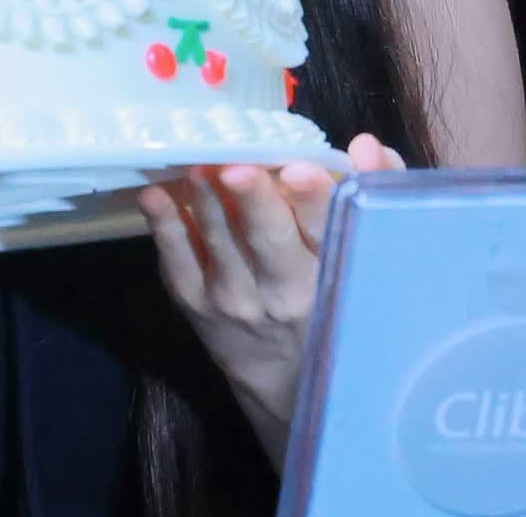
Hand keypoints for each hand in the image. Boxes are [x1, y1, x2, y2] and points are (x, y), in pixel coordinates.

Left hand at [136, 132, 404, 461]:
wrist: (288, 380)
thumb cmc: (329, 293)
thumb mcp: (363, 248)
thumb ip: (369, 188)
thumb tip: (365, 145)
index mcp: (332, 272)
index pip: (327, 230)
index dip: (314, 201)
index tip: (299, 171)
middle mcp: (285, 292)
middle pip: (269, 240)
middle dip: (253, 202)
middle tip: (235, 169)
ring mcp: (235, 300)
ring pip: (220, 243)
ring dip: (206, 202)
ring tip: (196, 166)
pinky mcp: (196, 304)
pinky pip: (177, 263)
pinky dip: (165, 228)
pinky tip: (156, 195)